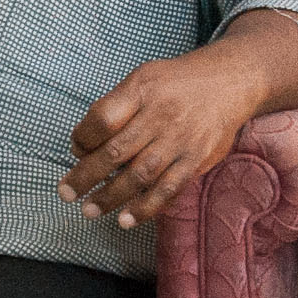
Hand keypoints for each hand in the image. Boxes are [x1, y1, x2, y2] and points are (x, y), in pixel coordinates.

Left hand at [60, 40, 274, 230]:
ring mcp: (180, 140)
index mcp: (142, 90)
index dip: (83, 138)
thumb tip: (84, 147)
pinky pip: (168, 188)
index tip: (76, 151)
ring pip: (140, 175)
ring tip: (89, 210)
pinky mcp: (196, 159)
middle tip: (66, 193)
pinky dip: (146, 207)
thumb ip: (115, 107)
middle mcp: (160, 115)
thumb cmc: (177, 83)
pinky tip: (126, 219)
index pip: (103, 119)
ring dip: (111, 197)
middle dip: (86, 176)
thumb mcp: (143, 78)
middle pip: (116, 151)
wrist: (230, 82)